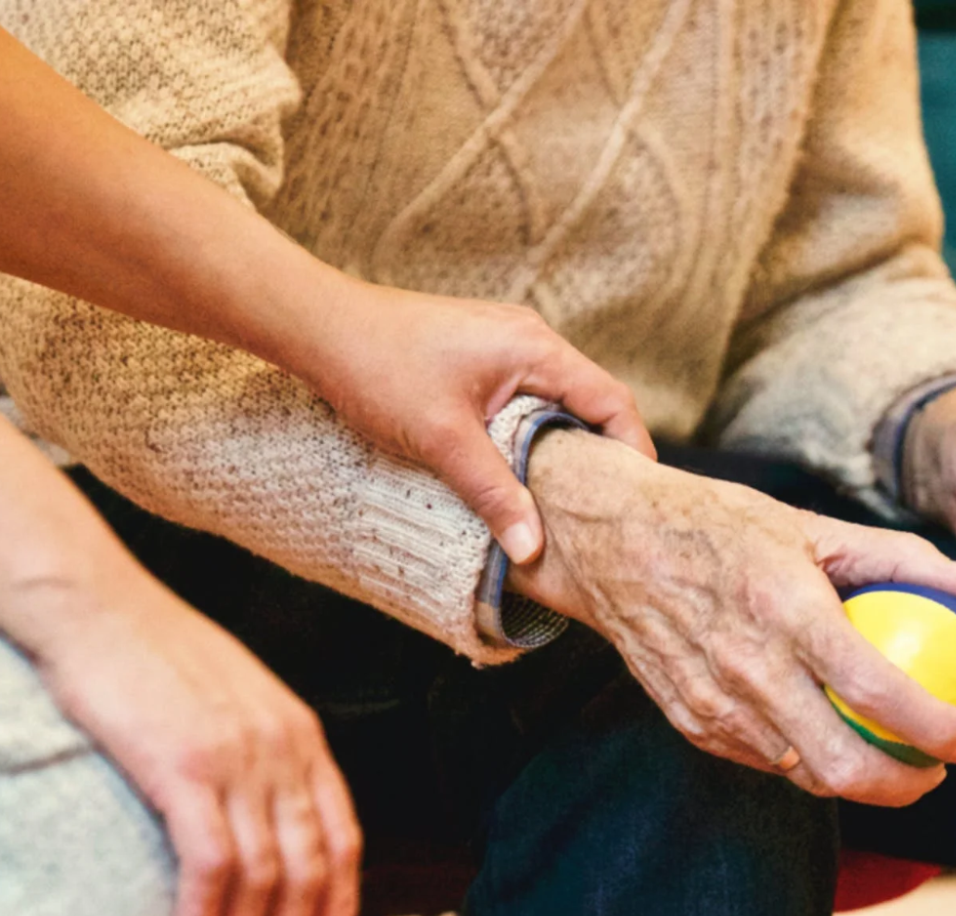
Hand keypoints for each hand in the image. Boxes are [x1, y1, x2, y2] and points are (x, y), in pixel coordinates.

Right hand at [18, 573, 362, 915]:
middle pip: (309, 867)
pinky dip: (204, 915)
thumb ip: (258, 751)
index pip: (343, 836)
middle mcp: (280, 747)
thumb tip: (260, 815)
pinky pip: (211, 863)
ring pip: (262, 876)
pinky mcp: (183, 766)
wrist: (92, 606)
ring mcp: (236, 757)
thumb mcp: (232, 695)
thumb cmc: (148, 650)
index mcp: (299, 732)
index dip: (338, 903)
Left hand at [292, 282, 655, 564]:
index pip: (612, 401)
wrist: (319, 326)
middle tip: (604, 512)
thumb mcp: (442, 440)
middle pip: (591, 402)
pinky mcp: (479, 355)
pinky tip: (517, 471)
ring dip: (562, 447)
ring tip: (564, 501)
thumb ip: (494, 493)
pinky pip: (526, 398)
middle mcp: (529, 339)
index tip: (636, 501)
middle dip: (601, 456)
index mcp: (536, 348)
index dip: (633, 452)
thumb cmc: (378, 368)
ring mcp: (504, 344)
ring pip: (556, 402)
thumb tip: (533, 549)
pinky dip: (532, 434)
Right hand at [509, 430, 955, 806]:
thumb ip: (902, 558)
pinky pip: (765, 761)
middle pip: (842, 765)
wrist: (610, 542)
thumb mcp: (812, 525)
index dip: (938, 729)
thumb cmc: (719, 524)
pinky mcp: (692, 723)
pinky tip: (831, 739)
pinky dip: (807, 760)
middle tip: (940, 769)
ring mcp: (714, 705)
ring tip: (895, 758)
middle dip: (906, 786)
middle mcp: (749, 668)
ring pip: (804, 774)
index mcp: (786, 611)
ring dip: (860, 780)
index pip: (877, 691)